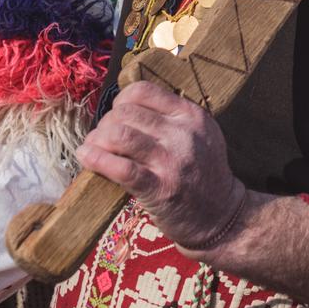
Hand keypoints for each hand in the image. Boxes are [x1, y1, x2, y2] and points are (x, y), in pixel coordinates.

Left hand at [76, 81, 245, 254]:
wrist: (221, 216)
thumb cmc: (203, 174)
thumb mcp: (200, 135)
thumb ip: (171, 118)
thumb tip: (123, 107)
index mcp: (191, 116)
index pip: (143, 91)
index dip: (121, 101)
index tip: (117, 116)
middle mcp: (182, 134)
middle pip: (126, 112)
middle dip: (106, 124)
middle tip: (103, 139)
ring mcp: (171, 161)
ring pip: (118, 135)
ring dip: (97, 140)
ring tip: (93, 148)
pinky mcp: (159, 188)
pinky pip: (118, 167)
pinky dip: (95, 160)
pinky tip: (86, 158)